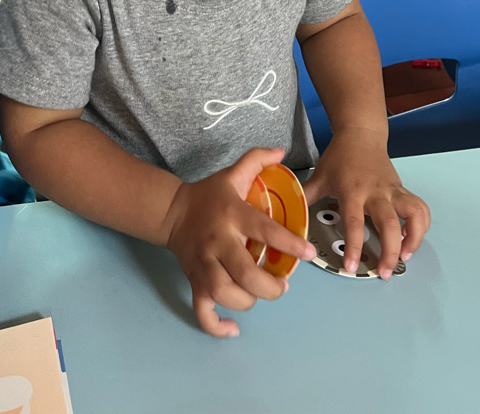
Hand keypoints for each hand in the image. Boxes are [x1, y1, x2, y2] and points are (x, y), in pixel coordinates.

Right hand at [164, 147, 315, 337]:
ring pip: (225, 294)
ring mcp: (203, 264)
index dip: (289, 243)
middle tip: (283, 285)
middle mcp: (218, 242)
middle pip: (245, 273)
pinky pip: (202, 311)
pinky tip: (233, 329)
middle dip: (270, 286)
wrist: (171, 212)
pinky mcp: (193, 281)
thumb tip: (281, 150)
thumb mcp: (232, 174)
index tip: (308, 252)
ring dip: (247, 302)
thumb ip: (256, 160)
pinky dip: (216, 326)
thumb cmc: (209, 195)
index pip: (264, 230)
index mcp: (232, 215)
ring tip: (260, 294)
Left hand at [304, 128, 429, 278]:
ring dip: (414, 238)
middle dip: (390, 251)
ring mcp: (393, 190)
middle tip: (384, 273)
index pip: (354, 222)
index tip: (352, 266)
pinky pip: (420, 208)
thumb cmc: (340, 157)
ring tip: (405, 257)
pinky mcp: (403, 189)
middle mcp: (376, 192)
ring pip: (413, 214)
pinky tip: (412, 239)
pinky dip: (421, 225)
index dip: (354, 246)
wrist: (361, 134)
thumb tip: (290, 216)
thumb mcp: (320, 175)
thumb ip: (306, 196)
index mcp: (352, 190)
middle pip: (389, 224)